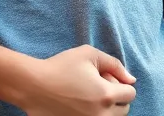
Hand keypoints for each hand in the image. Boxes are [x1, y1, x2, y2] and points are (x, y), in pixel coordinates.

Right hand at [15, 46, 136, 114]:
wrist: (33, 86)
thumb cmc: (61, 66)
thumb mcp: (90, 55)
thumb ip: (115, 65)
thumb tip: (131, 79)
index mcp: (106, 95)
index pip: (130, 94)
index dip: (120, 83)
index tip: (105, 78)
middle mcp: (101, 115)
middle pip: (124, 110)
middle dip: (116, 98)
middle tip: (96, 87)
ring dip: (106, 109)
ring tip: (88, 97)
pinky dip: (93, 115)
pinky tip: (80, 105)